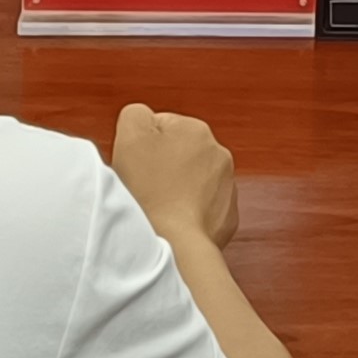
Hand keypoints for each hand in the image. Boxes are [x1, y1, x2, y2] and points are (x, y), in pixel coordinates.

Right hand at [110, 102, 238, 250]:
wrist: (173, 243)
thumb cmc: (148, 191)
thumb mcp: (130, 135)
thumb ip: (136, 114)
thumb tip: (143, 118)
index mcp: (196, 130)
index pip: (160, 128)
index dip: (140, 147)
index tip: (134, 166)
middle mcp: (219, 154)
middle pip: (178, 155)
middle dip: (160, 168)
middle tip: (143, 187)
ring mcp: (227, 188)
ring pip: (190, 184)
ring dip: (174, 192)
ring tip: (156, 207)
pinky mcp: (226, 219)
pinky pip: (200, 211)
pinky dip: (186, 216)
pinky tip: (171, 223)